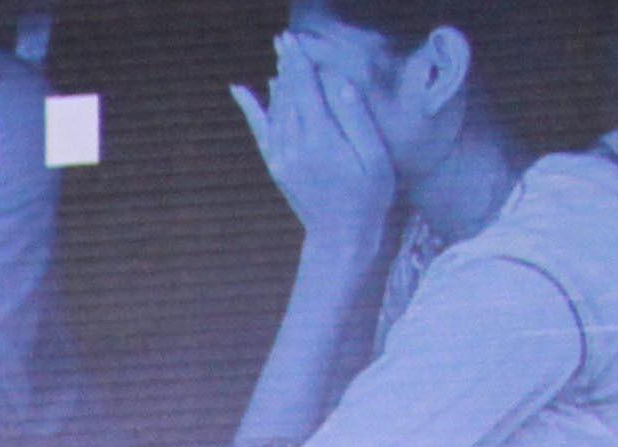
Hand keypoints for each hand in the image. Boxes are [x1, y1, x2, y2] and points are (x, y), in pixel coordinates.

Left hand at [232, 43, 399, 266]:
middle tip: (285, 37)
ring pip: (275, 110)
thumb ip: (357, 119)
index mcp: (321, 139)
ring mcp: (281, 157)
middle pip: (289, 95)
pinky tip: (243, 90)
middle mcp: (294, 146)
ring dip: (277, 80)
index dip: (302, 62)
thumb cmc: (369, 196)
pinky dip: (253, 109)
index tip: (299, 39)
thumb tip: (341, 83)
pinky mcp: (276, 166)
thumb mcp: (374, 157)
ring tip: (279, 55)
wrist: (340, 237)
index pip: (308, 89)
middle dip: (288, 64)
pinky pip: (261, 131)